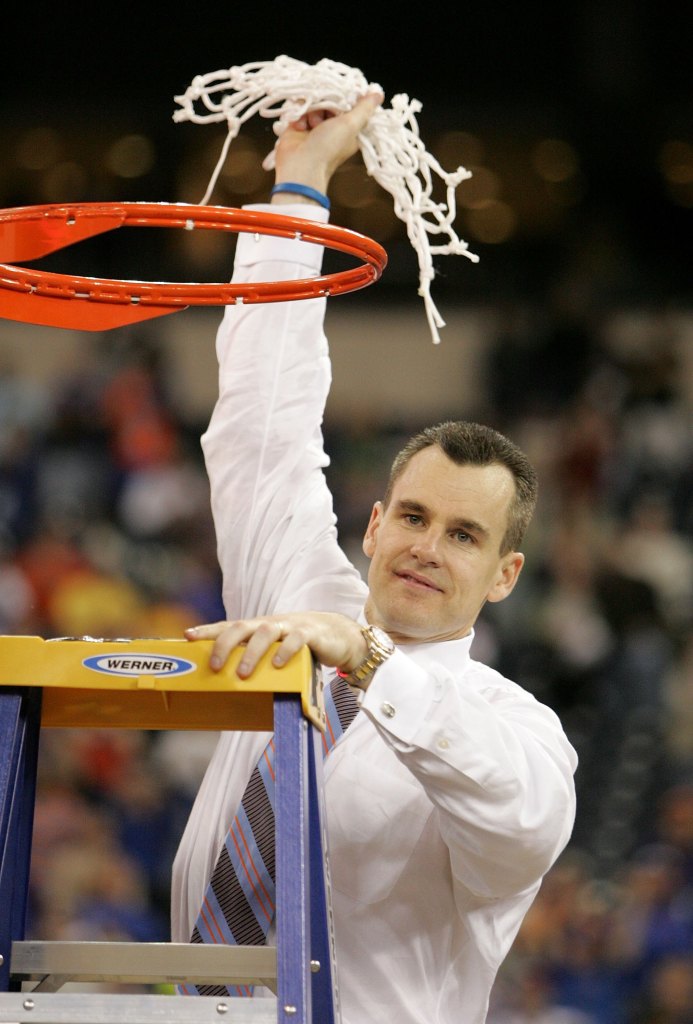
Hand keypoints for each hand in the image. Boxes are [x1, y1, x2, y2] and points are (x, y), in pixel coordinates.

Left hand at [185, 611, 368, 678]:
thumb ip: (259, 664)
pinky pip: (296, 639)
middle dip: (223, 644)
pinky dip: (286, 651)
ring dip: (251, 653)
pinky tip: (277, 665)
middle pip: (242, 626)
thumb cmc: (302, 647)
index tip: (187, 636)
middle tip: (213, 667)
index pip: (228, 626)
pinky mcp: (311, 633)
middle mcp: (271, 624)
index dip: (207, 630)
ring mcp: (291, 626)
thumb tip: (236, 693)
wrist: (340, 636)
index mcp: (259, 629)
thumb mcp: (277, 653)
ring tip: (242, 674)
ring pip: (266, 632)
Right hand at [272, 91, 382, 196]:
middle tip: (325, 116)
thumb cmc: (328, 148)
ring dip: (312, 111)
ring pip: (314, 103)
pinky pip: (299, 108)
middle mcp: (333, 127)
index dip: (347, 97)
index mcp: (349, 129)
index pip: (350, 103)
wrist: (300, 165)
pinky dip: (299, 115)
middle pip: (331, 100)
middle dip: (327, 104)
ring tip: (311, 125)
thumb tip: (378, 94)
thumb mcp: (351, 126)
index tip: (344, 95)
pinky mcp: (298, 125)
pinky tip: (299, 126)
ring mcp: (315, 126)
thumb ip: (365, 108)